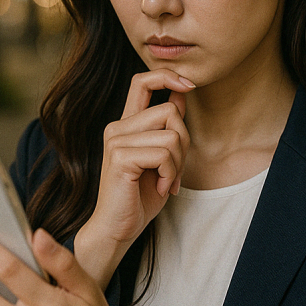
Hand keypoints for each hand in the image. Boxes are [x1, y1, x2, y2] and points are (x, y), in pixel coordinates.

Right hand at [76, 70, 193, 287]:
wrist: (118, 229)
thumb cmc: (139, 197)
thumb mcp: (161, 158)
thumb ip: (168, 128)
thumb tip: (182, 94)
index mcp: (126, 124)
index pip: (142, 81)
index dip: (167, 76)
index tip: (189, 85)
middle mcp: (117, 127)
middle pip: (170, 111)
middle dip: (184, 142)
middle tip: (175, 170)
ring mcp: (116, 141)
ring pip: (171, 134)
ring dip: (178, 163)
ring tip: (166, 181)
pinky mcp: (120, 158)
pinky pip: (163, 153)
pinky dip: (170, 173)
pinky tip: (160, 188)